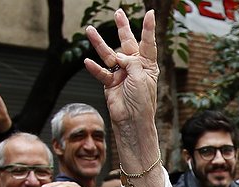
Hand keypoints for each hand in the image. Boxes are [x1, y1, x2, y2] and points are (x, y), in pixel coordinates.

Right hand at [83, 9, 159, 166]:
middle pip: (127, 43)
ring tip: (89, 30)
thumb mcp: (140, 78)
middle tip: (119, 12)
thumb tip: (119, 55)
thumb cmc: (142, 102)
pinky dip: (94, 68)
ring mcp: (121, 74)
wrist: (132, 122)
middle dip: (122, 27)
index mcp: (147, 65)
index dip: (148, 28)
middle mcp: (134, 67)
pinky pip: (101, 72)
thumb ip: (131, 62)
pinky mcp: (110, 83)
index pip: (148, 43)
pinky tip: (88, 61)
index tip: (150, 13)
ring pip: (108, 54)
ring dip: (99, 43)